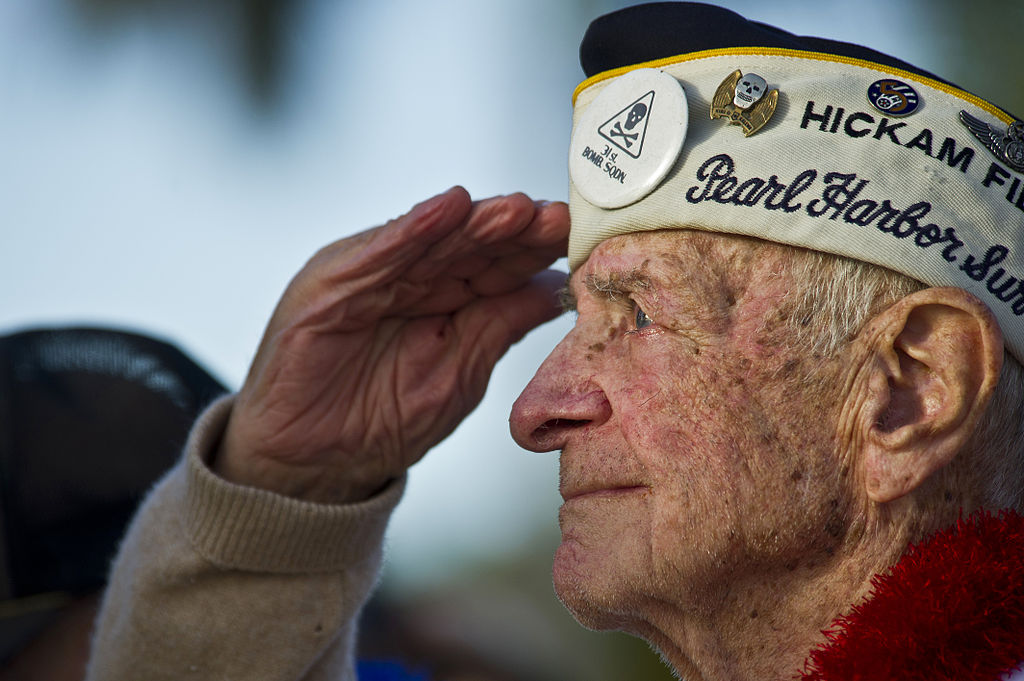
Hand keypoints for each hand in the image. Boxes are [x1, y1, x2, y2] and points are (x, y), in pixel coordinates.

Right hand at [214, 187, 568, 502]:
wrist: (312, 462)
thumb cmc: (383, 420)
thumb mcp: (460, 373)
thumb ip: (500, 325)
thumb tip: (557, 290)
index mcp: (446, 300)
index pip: (498, 266)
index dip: (535, 250)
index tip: (577, 235)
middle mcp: (412, 280)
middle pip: (471, 245)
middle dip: (513, 230)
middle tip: (557, 216)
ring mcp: (371, 278)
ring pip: (431, 242)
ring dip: (475, 223)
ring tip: (517, 210)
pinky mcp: (330, 286)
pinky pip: (377, 254)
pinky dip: (411, 231)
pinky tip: (448, 210)